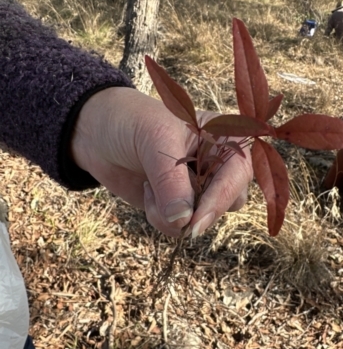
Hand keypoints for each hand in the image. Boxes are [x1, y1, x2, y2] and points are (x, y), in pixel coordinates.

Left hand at [72, 87, 252, 236]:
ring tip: (150, 188)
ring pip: (205, 219)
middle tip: (174, 212)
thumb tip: (183, 222)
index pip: (238, 172)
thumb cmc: (132, 123)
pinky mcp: (180, 204)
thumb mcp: (155, 142)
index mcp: (223, 138)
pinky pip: (182, 225)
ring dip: (176, 216)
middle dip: (199, 210)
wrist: (99, 134)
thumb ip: (171, 182)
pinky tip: (148, 193)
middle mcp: (217, 164)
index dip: (222, 197)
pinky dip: (163, 219)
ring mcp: (199, 186)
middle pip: (230, 200)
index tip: (196, 221)